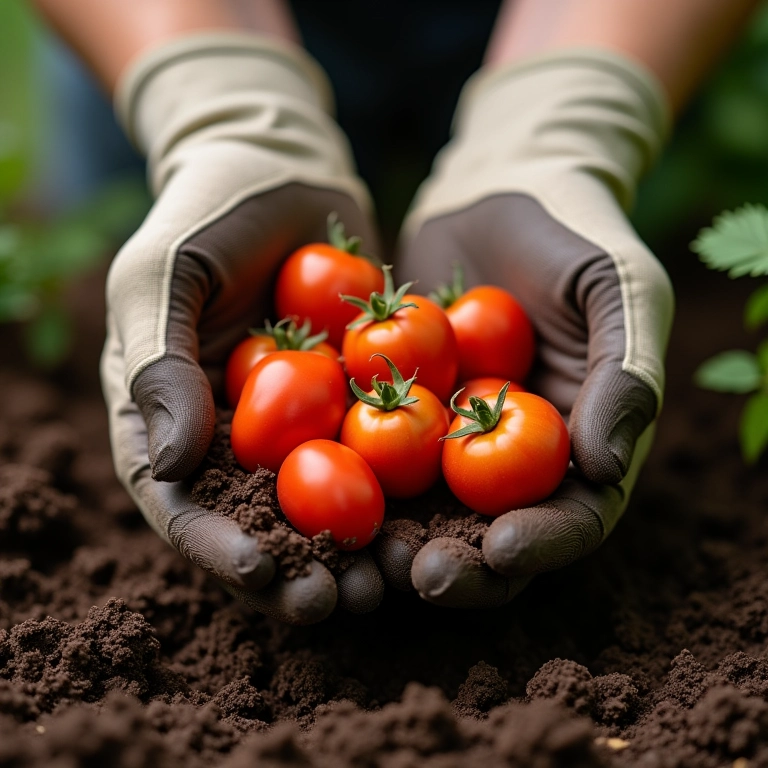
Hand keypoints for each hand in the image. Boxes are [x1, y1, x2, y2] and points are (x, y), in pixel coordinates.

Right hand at [101, 33, 383, 623]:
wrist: (284, 171)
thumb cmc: (209, 214)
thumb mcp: (165, 275)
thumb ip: (157, 365)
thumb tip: (168, 467)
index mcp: (176, 423)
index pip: (184, 507)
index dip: (220, 548)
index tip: (265, 571)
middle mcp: (236, 440)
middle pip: (260, 526)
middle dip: (297, 571)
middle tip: (342, 598)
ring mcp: (299, 426)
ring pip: (326, 509)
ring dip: (357, 551)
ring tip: (395, 580)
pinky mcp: (357, 404)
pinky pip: (380, 458)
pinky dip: (403, 495)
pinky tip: (437, 520)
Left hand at [380, 50, 674, 606]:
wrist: (500, 186)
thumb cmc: (573, 232)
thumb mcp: (620, 287)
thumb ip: (626, 374)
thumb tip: (607, 470)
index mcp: (581, 443)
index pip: (572, 518)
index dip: (542, 545)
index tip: (501, 552)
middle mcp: (515, 457)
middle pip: (490, 535)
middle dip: (459, 564)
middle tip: (418, 575)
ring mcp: (451, 437)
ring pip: (423, 510)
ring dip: (394, 541)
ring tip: (362, 555)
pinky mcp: (396, 408)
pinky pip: (370, 450)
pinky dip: (348, 477)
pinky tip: (315, 492)